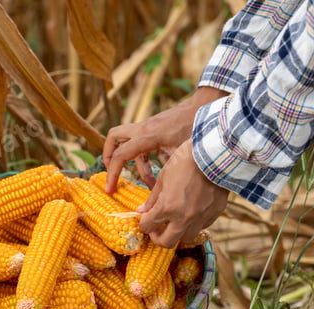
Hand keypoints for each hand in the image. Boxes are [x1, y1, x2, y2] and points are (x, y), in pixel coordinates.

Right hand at [103, 87, 228, 192]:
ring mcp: (146, 127)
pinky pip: (142, 146)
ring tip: (148, 182)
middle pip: (112, 138)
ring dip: (134, 164)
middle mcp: (142, 129)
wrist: (204, 107)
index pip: (120, 155)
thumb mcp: (180, 154)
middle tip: (113, 174)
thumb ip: (166, 171)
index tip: (110, 189)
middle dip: (109, 157)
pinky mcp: (153, 129)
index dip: (112, 173)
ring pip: (126, 142)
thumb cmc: (194, 129)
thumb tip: (156, 195)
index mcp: (147, 136)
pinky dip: (147, 160)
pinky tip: (161, 173)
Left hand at [138, 140, 228, 247]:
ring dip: (178, 233)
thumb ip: (152, 199)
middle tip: (156, 230)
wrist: (215, 153)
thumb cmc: (185, 161)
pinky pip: (201, 227)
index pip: (147, 226)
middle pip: (167, 243)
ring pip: (186, 238)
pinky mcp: (214, 214)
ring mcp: (201, 218)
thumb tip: (142, 211)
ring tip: (175, 222)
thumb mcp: (163, 178)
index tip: (145, 220)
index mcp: (167, 207)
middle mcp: (184, 218)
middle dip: (158, 238)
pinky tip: (191, 213)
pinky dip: (194, 224)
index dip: (143, 225)